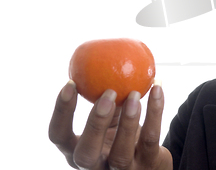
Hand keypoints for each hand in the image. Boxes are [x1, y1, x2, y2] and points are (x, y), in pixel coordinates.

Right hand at [49, 80, 171, 168]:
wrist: (152, 162)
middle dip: (95, 124)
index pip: (58, 136)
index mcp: (78, 151)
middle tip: (108, 93)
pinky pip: (150, 140)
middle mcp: (95, 166)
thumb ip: (103, 99)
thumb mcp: (110, 120)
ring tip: (136, 93)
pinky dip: (155, 113)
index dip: (60, 111)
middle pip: (85, 154)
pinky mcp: (147, 166)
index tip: (70, 83)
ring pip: (121, 154)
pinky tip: (157, 90)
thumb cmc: (124, 135)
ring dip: (128, 122)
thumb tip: (102, 58)